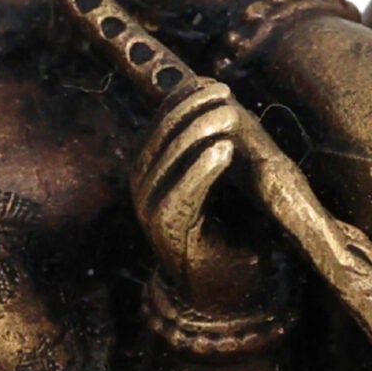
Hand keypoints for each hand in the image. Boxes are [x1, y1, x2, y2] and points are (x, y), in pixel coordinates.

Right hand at [132, 80, 268, 311]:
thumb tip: (218, 94)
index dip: (184, 98)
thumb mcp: (215, 176)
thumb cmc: (224, 228)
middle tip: (225, 93)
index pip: (160, 121)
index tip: (215, 82)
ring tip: (228, 115)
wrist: (219, 288)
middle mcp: (142, 184)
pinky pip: (181, 192)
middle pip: (161, 135)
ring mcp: (149, 208)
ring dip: (199, 132)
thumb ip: (209, 142)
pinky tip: (224, 150)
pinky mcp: (165, 230)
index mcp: (151, 166)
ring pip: (168, 160)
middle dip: (192, 109)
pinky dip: (202, 169)